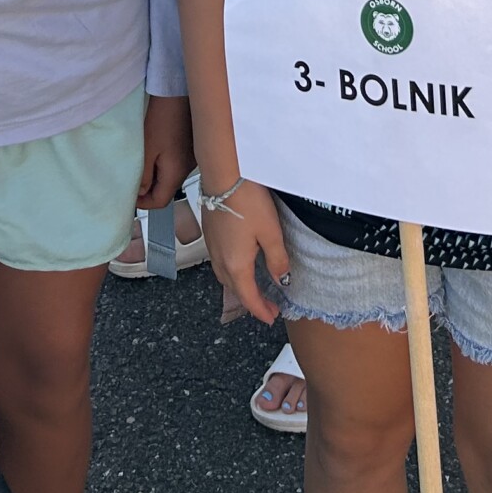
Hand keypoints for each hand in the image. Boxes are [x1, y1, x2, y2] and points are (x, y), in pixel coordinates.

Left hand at [137, 95, 192, 209]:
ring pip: (171, 177)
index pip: (160, 201)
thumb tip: (141, 192)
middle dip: (148, 189)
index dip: (143, 203)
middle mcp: (188, 169)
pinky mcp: (191, 148)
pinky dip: (164, 164)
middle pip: (166, 190)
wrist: (179, 94)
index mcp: (177, 172)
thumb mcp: (147, 149)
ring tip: (142, 163)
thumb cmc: (162, 118)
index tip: (130, 195)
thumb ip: (144, 175)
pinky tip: (155, 151)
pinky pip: (176, 164)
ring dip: (156, 176)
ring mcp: (191, 158)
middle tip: (133, 179)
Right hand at [200, 175, 287, 324]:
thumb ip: (277, 260)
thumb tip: (281, 281)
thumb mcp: (271, 232)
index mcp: (236, 264)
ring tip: (254, 289)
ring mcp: (212, 246)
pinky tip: (239, 263)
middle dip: (251, 302)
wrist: (223, 174)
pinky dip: (231, 271)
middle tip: (268, 307)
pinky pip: (219, 262)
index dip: (261, 311)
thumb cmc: (247, 200)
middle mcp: (220, 259)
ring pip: (225, 277)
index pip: (248, 297)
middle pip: (234, 290)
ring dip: (240, 287)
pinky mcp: (210, 233)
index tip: (272, 318)